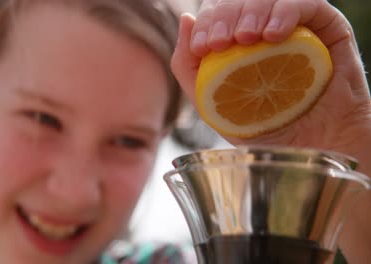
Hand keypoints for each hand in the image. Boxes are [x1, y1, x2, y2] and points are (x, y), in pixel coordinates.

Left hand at [171, 1, 370, 261]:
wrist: (307, 154)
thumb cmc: (260, 130)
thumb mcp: (211, 104)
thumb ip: (189, 66)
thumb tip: (186, 19)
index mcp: (240, 42)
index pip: (219, 12)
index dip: (208, 20)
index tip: (203, 46)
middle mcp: (267, 29)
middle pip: (242, 1)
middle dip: (225, 15)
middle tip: (221, 41)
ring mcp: (299, 28)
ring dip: (252, 10)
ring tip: (245, 38)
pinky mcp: (329, 30)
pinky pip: (308, 4)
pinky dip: (286, 12)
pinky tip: (273, 35)